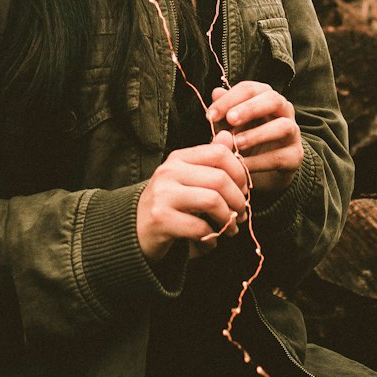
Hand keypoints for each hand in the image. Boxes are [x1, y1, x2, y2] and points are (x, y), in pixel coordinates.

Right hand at [136, 131, 248, 262]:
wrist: (132, 228)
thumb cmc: (167, 204)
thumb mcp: (187, 178)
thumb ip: (208, 159)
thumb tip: (228, 135)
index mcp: (178, 159)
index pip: (219, 153)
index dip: (239, 172)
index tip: (244, 190)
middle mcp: (169, 172)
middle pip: (220, 179)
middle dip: (238, 200)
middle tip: (242, 214)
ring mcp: (163, 195)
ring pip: (213, 201)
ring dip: (229, 220)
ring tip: (231, 229)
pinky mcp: (160, 219)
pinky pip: (200, 228)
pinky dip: (211, 238)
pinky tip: (210, 241)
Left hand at [207, 81, 302, 196]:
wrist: (263, 172)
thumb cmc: (244, 141)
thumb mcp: (229, 126)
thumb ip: (224, 111)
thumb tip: (216, 92)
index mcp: (265, 97)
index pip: (250, 89)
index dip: (229, 99)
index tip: (210, 115)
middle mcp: (283, 110)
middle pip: (272, 99)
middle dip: (250, 108)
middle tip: (230, 119)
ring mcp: (293, 133)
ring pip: (283, 126)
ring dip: (258, 134)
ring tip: (237, 143)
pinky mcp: (295, 156)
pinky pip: (280, 156)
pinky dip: (260, 161)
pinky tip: (243, 165)